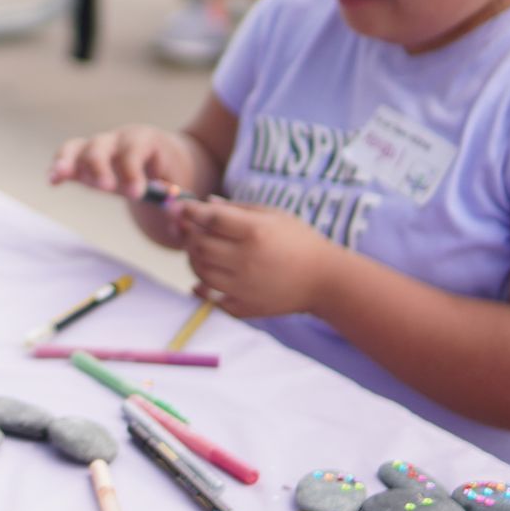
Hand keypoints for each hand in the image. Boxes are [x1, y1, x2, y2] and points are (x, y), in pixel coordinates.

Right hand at [48, 125, 191, 200]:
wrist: (162, 157)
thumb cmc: (171, 172)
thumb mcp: (180, 184)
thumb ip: (177, 202)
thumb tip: (176, 222)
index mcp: (145, 140)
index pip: (134, 151)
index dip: (132, 171)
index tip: (135, 194)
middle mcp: (118, 139)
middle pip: (101, 146)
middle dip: (100, 166)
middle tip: (105, 188)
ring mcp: (98, 146)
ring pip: (78, 147)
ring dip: (68, 161)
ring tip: (59, 176)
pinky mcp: (84, 158)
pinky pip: (67, 156)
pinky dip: (59, 167)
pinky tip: (52, 181)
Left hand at [178, 199, 338, 317]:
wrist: (326, 280)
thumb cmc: (300, 241)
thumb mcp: (274, 216)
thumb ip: (237, 209)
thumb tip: (205, 203)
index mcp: (255, 232)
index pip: (209, 218)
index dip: (190, 211)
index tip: (183, 208)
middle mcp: (246, 260)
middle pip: (199, 245)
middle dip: (190, 235)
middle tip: (192, 231)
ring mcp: (243, 286)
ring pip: (199, 271)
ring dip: (193, 259)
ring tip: (202, 252)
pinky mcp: (244, 306)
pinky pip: (209, 298)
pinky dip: (201, 288)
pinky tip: (205, 279)